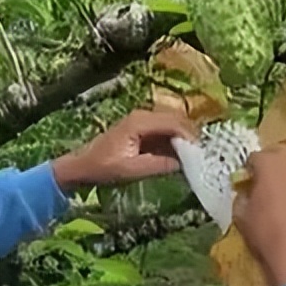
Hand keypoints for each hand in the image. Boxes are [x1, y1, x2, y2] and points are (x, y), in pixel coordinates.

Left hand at [51, 110, 196, 192]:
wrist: (82, 165)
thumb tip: (184, 164)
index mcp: (140, 122)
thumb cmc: (103, 167)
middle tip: (203, 156)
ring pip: (173, 125)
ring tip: (195, 158)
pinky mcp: (144, 129)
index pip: (174, 123)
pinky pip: (165, 132)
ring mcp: (144, 121)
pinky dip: (175, 142)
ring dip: (184, 140)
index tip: (203, 153)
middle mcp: (144, 115)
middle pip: (177, 120)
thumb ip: (159, 165)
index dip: (191, 137)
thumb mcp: (131, 170)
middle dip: (191, 136)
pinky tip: (182, 157)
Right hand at [235, 144, 285, 285]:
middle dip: (276, 166)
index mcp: (272, 163)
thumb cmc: (267, 235)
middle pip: (285, 156)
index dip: (250, 169)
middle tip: (269, 184)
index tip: (247, 181)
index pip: (257, 156)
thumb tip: (247, 193)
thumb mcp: (242, 216)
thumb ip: (244, 197)